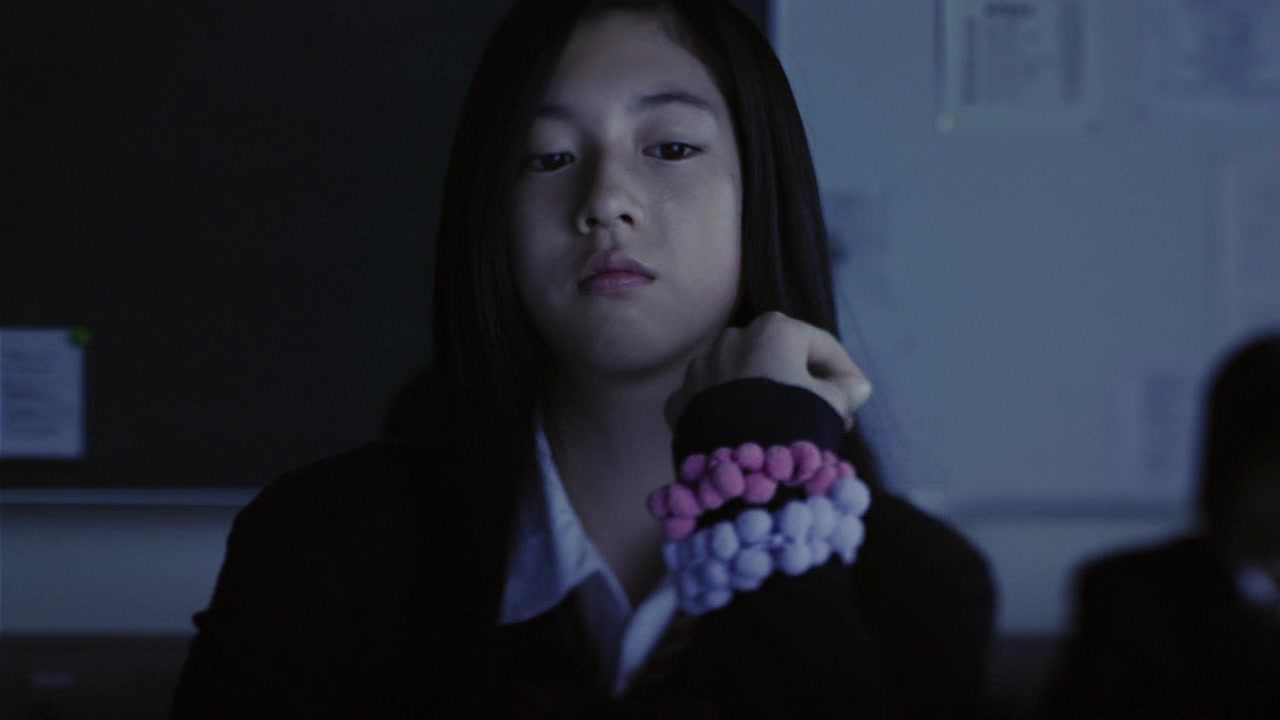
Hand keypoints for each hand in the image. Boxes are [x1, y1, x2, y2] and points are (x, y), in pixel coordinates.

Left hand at [666, 311, 871, 428]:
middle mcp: (732, 338)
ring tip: (780, 427)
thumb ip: (844, 392)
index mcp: (774, 330)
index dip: (845, 372)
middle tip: (823, 415)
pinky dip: (728, 412)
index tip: (856, 398)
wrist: (733, 471)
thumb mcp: (828, 408)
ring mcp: (700, 368)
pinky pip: (712, 400)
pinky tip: (743, 434)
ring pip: (741, 376)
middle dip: (801, 383)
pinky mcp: (679, 399)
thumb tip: (857, 386)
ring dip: (761, 395)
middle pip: (778, 357)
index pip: (821, 346)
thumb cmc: (789, 427)